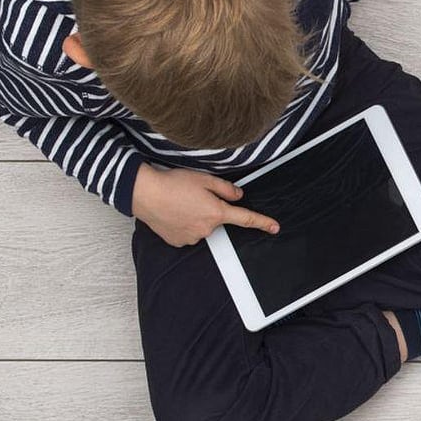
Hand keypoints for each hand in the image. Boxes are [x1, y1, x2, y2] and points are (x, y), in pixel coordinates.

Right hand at [131, 163, 278, 246]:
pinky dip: (184, 223)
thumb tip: (239, 195)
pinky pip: (188, 232)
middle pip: (217, 219)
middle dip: (210, 209)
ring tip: (179, 202)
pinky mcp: (178, 241)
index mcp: (216, 213)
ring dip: (196, 216)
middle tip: (193, 196)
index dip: (262, 222)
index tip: (275, 227)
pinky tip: (173, 212)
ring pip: (202, 226)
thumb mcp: (205, 179)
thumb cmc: (174, 183)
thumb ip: (226, 188)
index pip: (246, 219)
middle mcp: (206, 229)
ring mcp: (191, 237)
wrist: (145, 193)